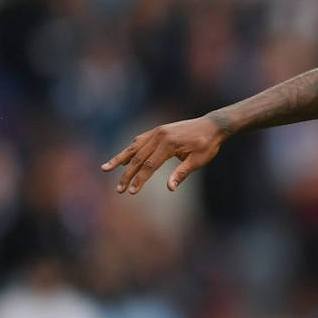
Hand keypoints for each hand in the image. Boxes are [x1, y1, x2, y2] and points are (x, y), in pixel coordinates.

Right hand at [100, 117, 222, 194]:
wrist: (212, 125)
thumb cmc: (207, 145)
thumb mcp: (198, 161)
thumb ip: (182, 173)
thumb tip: (170, 188)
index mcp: (169, 144)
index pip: (149, 165)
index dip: (139, 180)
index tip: (131, 192)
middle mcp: (159, 135)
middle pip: (138, 158)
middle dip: (127, 175)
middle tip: (118, 190)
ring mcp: (157, 131)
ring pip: (134, 147)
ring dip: (119, 159)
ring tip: (105, 169)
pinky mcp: (158, 130)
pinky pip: (140, 140)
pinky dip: (130, 149)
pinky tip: (123, 158)